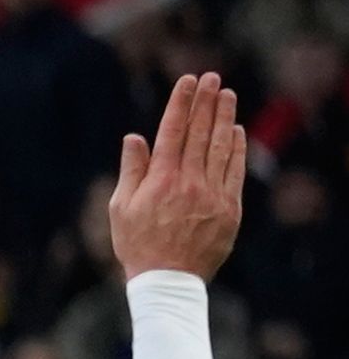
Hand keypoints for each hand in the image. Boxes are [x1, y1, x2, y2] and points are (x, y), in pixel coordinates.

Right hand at [110, 71, 248, 282]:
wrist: (169, 280)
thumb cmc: (138, 245)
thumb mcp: (121, 209)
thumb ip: (131, 170)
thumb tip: (134, 138)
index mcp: (160, 180)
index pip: (172, 131)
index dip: (181, 103)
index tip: (188, 81)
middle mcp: (189, 182)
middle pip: (199, 133)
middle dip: (205, 102)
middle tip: (212, 78)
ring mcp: (212, 194)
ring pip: (220, 147)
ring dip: (224, 118)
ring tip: (226, 95)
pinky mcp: (230, 208)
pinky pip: (235, 170)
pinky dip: (236, 148)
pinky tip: (235, 131)